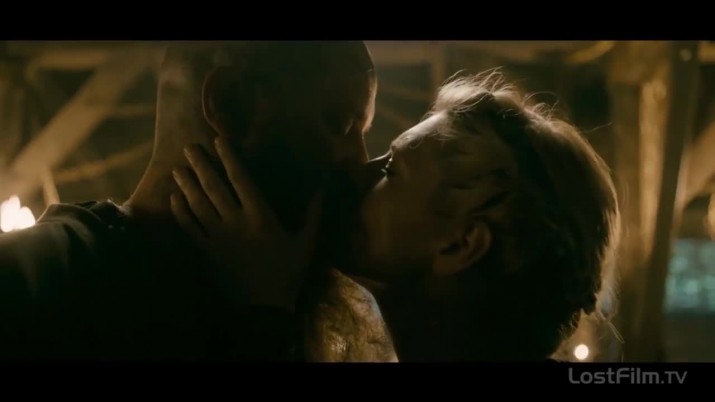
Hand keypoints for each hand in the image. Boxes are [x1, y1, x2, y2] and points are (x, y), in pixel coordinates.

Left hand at [170, 136, 322, 311]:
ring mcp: (219, 237)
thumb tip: (321, 190)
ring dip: (187, 185)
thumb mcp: (306, 243)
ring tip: (178, 168)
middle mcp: (236, 222)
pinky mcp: (208, 252)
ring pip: (198, 205)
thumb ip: (312, 216)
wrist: (264, 307)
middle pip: (214, 187)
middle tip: (190, 147)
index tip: (219, 140)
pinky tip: (174, 199)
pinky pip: (190, 228)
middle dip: (201, 165)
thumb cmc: (288, 273)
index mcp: (260, 216)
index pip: (241, 180)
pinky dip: (181, 213)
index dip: (229, 158)